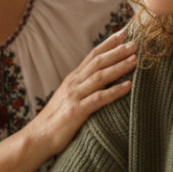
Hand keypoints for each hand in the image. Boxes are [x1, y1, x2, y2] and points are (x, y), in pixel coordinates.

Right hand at [27, 31, 135, 156]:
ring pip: (100, 76)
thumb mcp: (69, 99)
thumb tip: (101, 83)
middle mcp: (73, 83)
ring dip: (119, 67)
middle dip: (117, 51)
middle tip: (135, 43)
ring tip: (135, 60)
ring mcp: (74, 96)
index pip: (92, 55)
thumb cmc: (56, 121)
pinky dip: (114, 91)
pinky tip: (128, 86)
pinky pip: (99, 98)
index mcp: (73, 79)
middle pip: (98, 62)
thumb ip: (82, 89)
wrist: (37, 138)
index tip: (123, 33)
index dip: (108, 44)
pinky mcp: (76, 111)